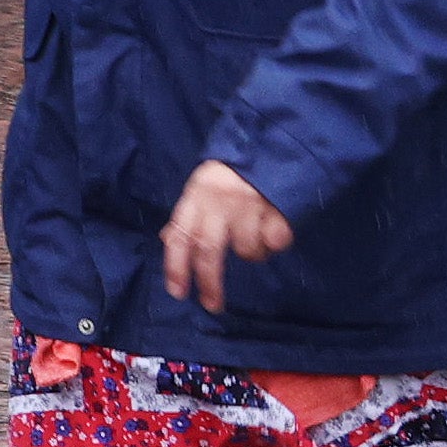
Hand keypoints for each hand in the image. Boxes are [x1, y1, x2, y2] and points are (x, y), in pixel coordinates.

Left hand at [158, 158, 294, 310]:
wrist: (270, 142)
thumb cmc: (231, 172)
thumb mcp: (201, 187)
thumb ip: (188, 214)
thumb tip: (169, 239)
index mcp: (197, 196)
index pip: (181, 236)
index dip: (176, 267)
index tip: (178, 292)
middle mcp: (220, 202)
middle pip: (209, 250)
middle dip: (209, 281)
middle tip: (213, 304)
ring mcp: (249, 205)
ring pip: (246, 249)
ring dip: (251, 253)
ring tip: (256, 241)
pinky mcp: (277, 207)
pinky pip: (276, 240)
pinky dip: (276, 242)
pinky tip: (275, 230)